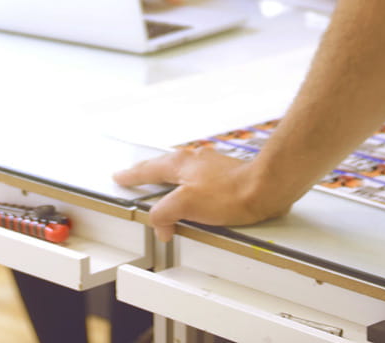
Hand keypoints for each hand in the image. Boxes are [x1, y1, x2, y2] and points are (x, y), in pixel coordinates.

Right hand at [112, 144, 287, 241]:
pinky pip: (198, 181)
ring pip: (182, 172)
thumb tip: (159, 223)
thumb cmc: (230, 193)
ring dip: (170, 180)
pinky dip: (189, 188)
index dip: (132, 176)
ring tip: (164, 189)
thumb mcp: (186, 205)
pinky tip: (195, 197)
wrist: (264, 188)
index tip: (121, 177)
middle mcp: (193, 160)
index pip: (148, 170)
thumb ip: (164, 214)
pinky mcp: (225, 175)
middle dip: (148, 172)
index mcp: (179, 163)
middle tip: (136, 177)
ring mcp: (210, 166)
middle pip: (163, 166)